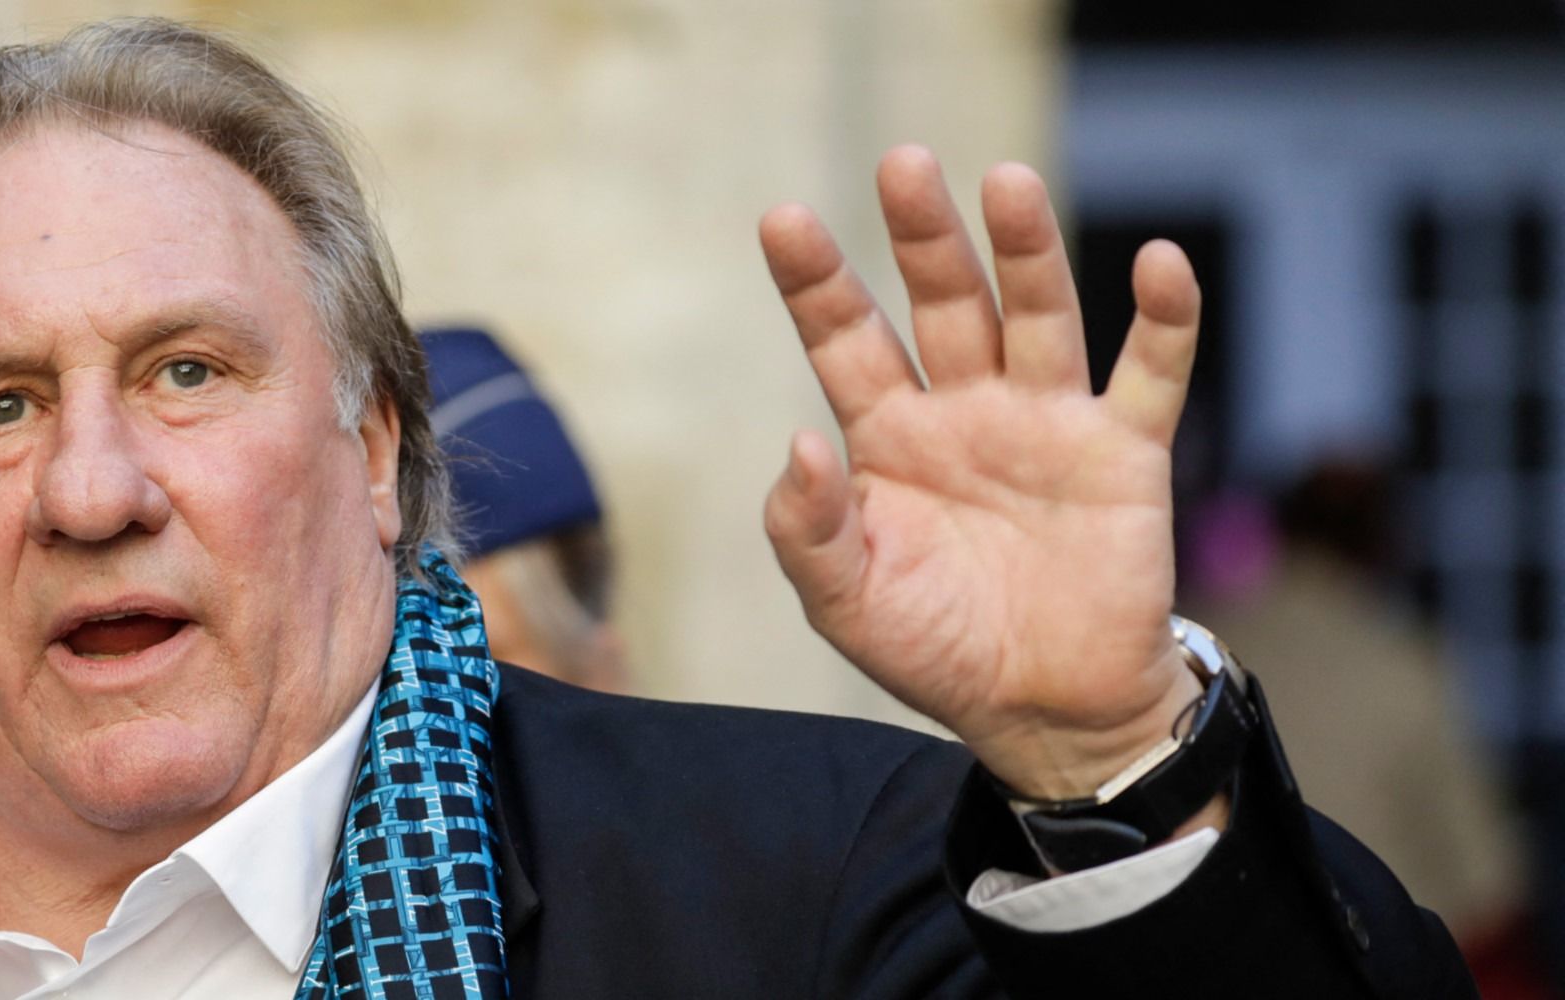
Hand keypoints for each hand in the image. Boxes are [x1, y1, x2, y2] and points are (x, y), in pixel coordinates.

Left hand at [758, 146, 1204, 800]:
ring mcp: (1047, 423)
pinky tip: (1160, 264)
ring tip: (1007, 184)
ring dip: (1027, 251)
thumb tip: (798, 444)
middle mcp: (967, 409)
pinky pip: (1151, 374)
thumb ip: (808, 529)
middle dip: (924, 237)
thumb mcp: (845, 602)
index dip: (815, 282)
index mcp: (889, 436)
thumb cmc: (936, 650)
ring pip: (1039, 315)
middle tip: (903, 165)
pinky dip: (1164, 319)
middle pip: (944, 302)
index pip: (846, 338)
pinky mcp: (1124, 453)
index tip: (782, 219)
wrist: (1046, 713)